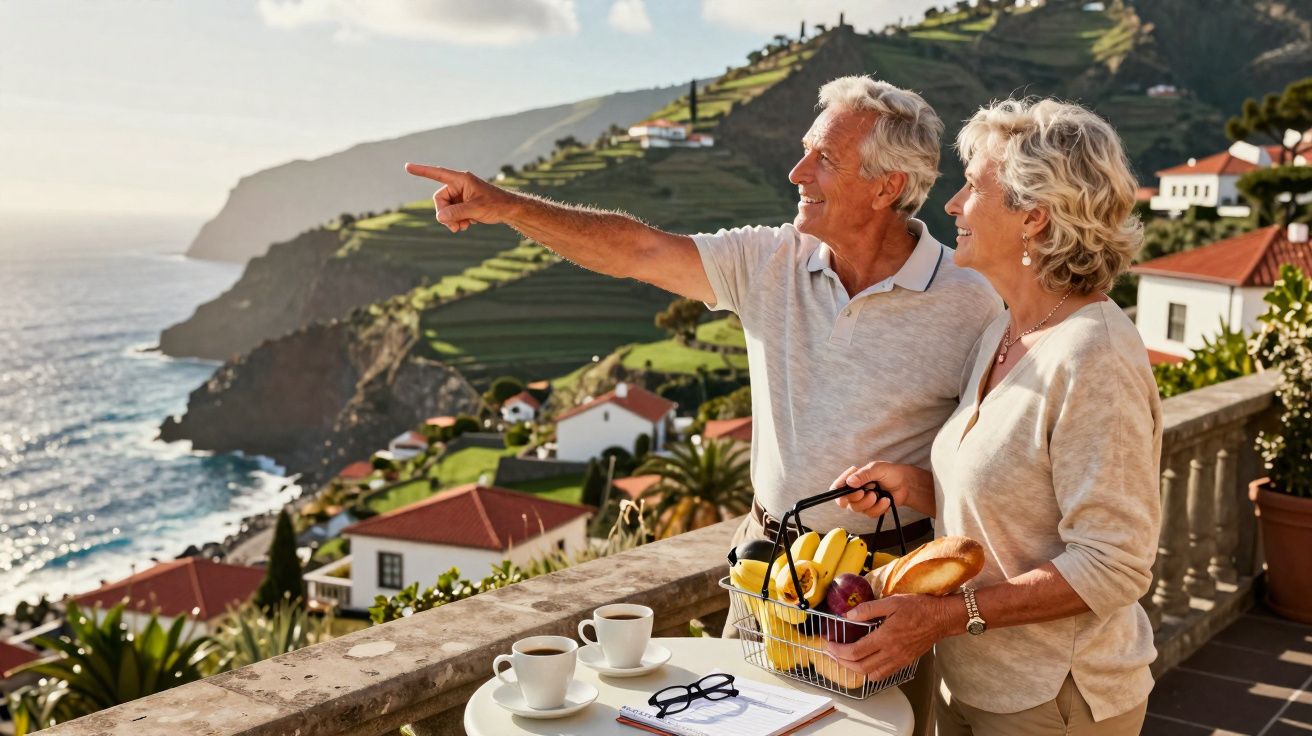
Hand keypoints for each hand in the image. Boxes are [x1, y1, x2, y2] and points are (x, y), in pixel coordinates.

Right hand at [404, 163, 512, 232]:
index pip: (437, 173)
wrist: (509, 210)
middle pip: (440, 200)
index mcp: (460, 179)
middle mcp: (459, 185)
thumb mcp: (475, 209)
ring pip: (445, 209)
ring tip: (463, 227)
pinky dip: (457, 221)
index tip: (407, 166)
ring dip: (451, 220)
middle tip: (455, 227)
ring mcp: (461, 195)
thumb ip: (456, 212)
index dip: (421, 171)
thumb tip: (440, 217)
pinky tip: (467, 225)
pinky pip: (452, 213)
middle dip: (445, 214)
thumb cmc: (495, 204)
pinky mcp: (463, 204)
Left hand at [825, 594, 951, 680]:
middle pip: (859, 667)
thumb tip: (848, 615)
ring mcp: (899, 660)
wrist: (942, 618)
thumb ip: (868, 609)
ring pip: (871, 674)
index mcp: (885, 638)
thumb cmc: (919, 607)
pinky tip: (865, 662)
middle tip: (831, 653)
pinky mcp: (905, 662)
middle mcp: (891, 653)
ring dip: (854, 669)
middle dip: (841, 662)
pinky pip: (884, 674)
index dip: (838, 651)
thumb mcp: (892, 602)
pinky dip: (870, 672)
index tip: (828, 644)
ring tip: (845, 659)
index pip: (855, 652)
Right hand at [829, 461, 920, 518]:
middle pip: (846, 501)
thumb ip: (863, 475)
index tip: (848, 495)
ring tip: (881, 495)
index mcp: (853, 478)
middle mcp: (855, 490)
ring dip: (870, 504)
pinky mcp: (872, 509)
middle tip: (870, 493)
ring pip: (858, 509)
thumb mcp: (877, 469)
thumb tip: (850, 482)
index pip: (838, 487)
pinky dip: (879, 508)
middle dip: (858, 499)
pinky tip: (886, 501)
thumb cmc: (891, 473)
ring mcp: (863, 501)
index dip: (838, 493)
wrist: (907, 484)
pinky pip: (870, 514)